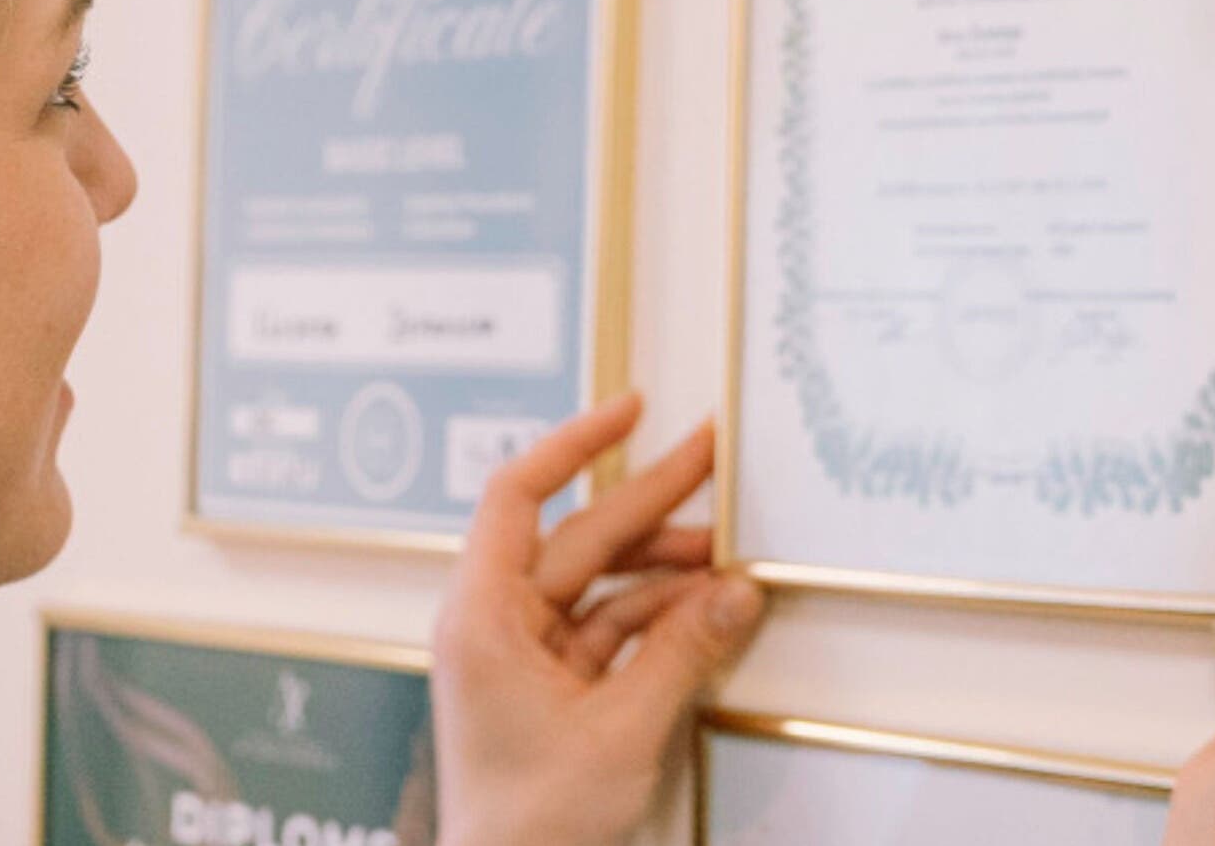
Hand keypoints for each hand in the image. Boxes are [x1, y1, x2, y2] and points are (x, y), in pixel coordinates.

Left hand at [430, 393, 765, 845]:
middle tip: (710, 456)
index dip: (573, 443)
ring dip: (663, 571)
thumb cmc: (528, 827)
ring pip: (598, 586)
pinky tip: (706, 609)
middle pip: (575, 538)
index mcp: (481, 617)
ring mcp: (519, 657)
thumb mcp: (621, 731)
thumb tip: (734, 593)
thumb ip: (683, 653)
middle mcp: (492, 625)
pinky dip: (655, 619)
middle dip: (648, 500)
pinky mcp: (547, 689)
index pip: (517, 495)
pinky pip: (606, 631)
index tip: (630, 410)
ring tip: (729, 554)